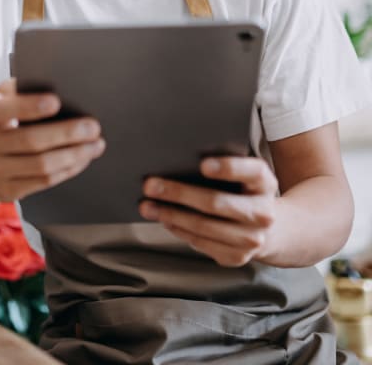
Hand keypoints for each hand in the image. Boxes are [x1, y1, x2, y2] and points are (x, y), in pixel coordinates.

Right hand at [0, 78, 104, 201]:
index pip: (6, 109)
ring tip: (95, 144)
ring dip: (74, 155)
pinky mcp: (6, 191)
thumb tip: (57, 83)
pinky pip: (44, 181)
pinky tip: (82, 159)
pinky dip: (68, 170)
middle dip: (67, 134)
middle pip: (31, 140)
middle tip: (93, 127)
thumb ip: (20, 90)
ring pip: (42, 165)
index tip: (57, 102)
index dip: (31, 106)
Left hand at [138, 156, 278, 266]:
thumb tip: (175, 161)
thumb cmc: (243, 190)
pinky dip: (179, 230)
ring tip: (147, 206)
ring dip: (170, 215)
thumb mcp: (242, 173)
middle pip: (216, 202)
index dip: (228, 168)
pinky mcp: (237, 257)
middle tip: (149, 185)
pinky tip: (164, 220)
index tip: (202, 164)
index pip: (250, 171)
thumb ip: (219, 165)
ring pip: (203, 226)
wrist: (270, 228)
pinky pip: (201, 243)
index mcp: (264, 182)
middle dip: (178, 193)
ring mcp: (252, 239)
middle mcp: (263, 213)